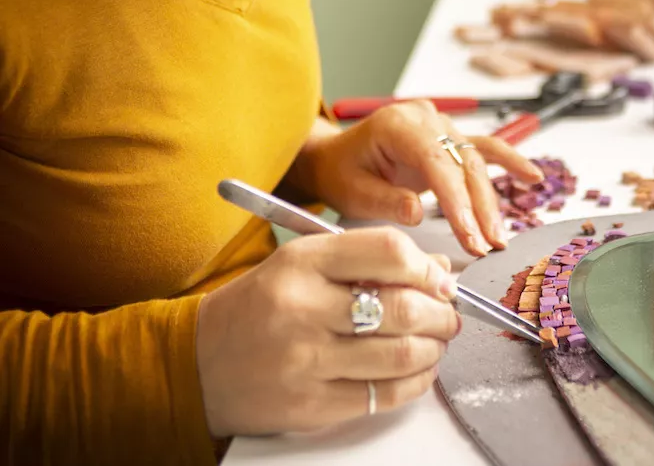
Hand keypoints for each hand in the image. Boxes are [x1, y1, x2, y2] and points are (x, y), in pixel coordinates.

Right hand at [196, 227, 457, 436]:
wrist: (201, 362)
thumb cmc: (260, 305)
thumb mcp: (306, 263)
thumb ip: (370, 259)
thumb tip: (439, 269)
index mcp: (303, 261)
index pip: (388, 251)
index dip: (428, 267)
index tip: (441, 278)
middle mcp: (304, 307)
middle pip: (402, 307)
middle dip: (442, 313)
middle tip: (449, 313)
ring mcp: (308, 361)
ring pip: (400, 354)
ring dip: (434, 348)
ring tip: (437, 340)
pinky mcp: (312, 406)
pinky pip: (383, 396)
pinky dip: (415, 382)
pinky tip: (418, 370)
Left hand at [294, 101, 543, 255]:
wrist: (336, 156)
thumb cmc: (342, 171)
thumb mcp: (352, 189)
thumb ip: (386, 200)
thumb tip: (417, 213)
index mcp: (398, 125)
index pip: (436, 162)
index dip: (456, 200)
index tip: (468, 234)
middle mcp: (425, 119)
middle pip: (462, 162)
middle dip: (478, 206)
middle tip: (487, 244)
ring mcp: (440, 125)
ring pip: (476, 160)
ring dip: (491, 199)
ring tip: (500, 235)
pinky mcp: (450, 137)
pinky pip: (484, 148)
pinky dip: (509, 162)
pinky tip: (532, 177)